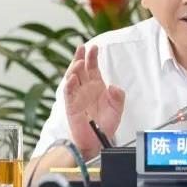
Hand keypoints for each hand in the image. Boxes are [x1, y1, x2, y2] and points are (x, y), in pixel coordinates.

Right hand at [64, 45, 124, 159]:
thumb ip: (118, 96)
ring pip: (72, 77)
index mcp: (96, 86)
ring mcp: (77, 96)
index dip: (92, 57)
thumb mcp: (118, 108)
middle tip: (82, 47)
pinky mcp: (71, 106)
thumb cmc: (106, 124)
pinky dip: (69, 85)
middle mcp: (85, 88)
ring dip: (74, 69)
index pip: (92, 67)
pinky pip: (68, 93)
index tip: (94, 47)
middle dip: (80, 57)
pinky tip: (72, 78)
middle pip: (80, 68)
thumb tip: (112, 86)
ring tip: (79, 62)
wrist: (98, 140)